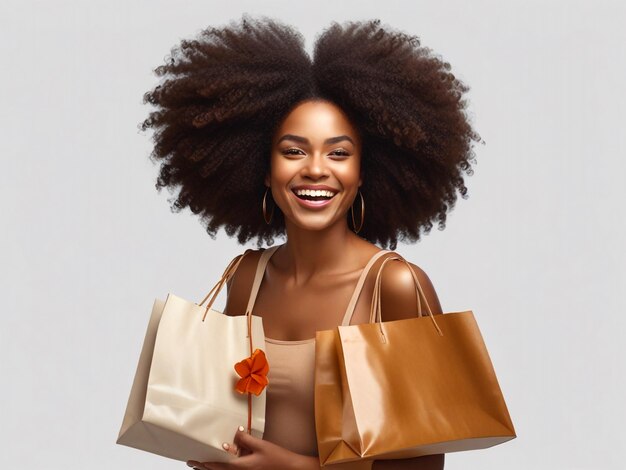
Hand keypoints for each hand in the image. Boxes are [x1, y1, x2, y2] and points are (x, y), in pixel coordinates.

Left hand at [186, 425, 314, 469]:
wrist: (291, 469)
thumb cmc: (278, 459)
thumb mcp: (261, 446)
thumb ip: (246, 439)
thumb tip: (235, 433)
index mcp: (241, 467)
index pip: (218, 466)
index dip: (205, 463)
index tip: (194, 460)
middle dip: (204, 467)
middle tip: (192, 462)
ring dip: (213, 467)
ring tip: (201, 463)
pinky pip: (234, 469)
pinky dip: (225, 465)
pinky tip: (226, 457)